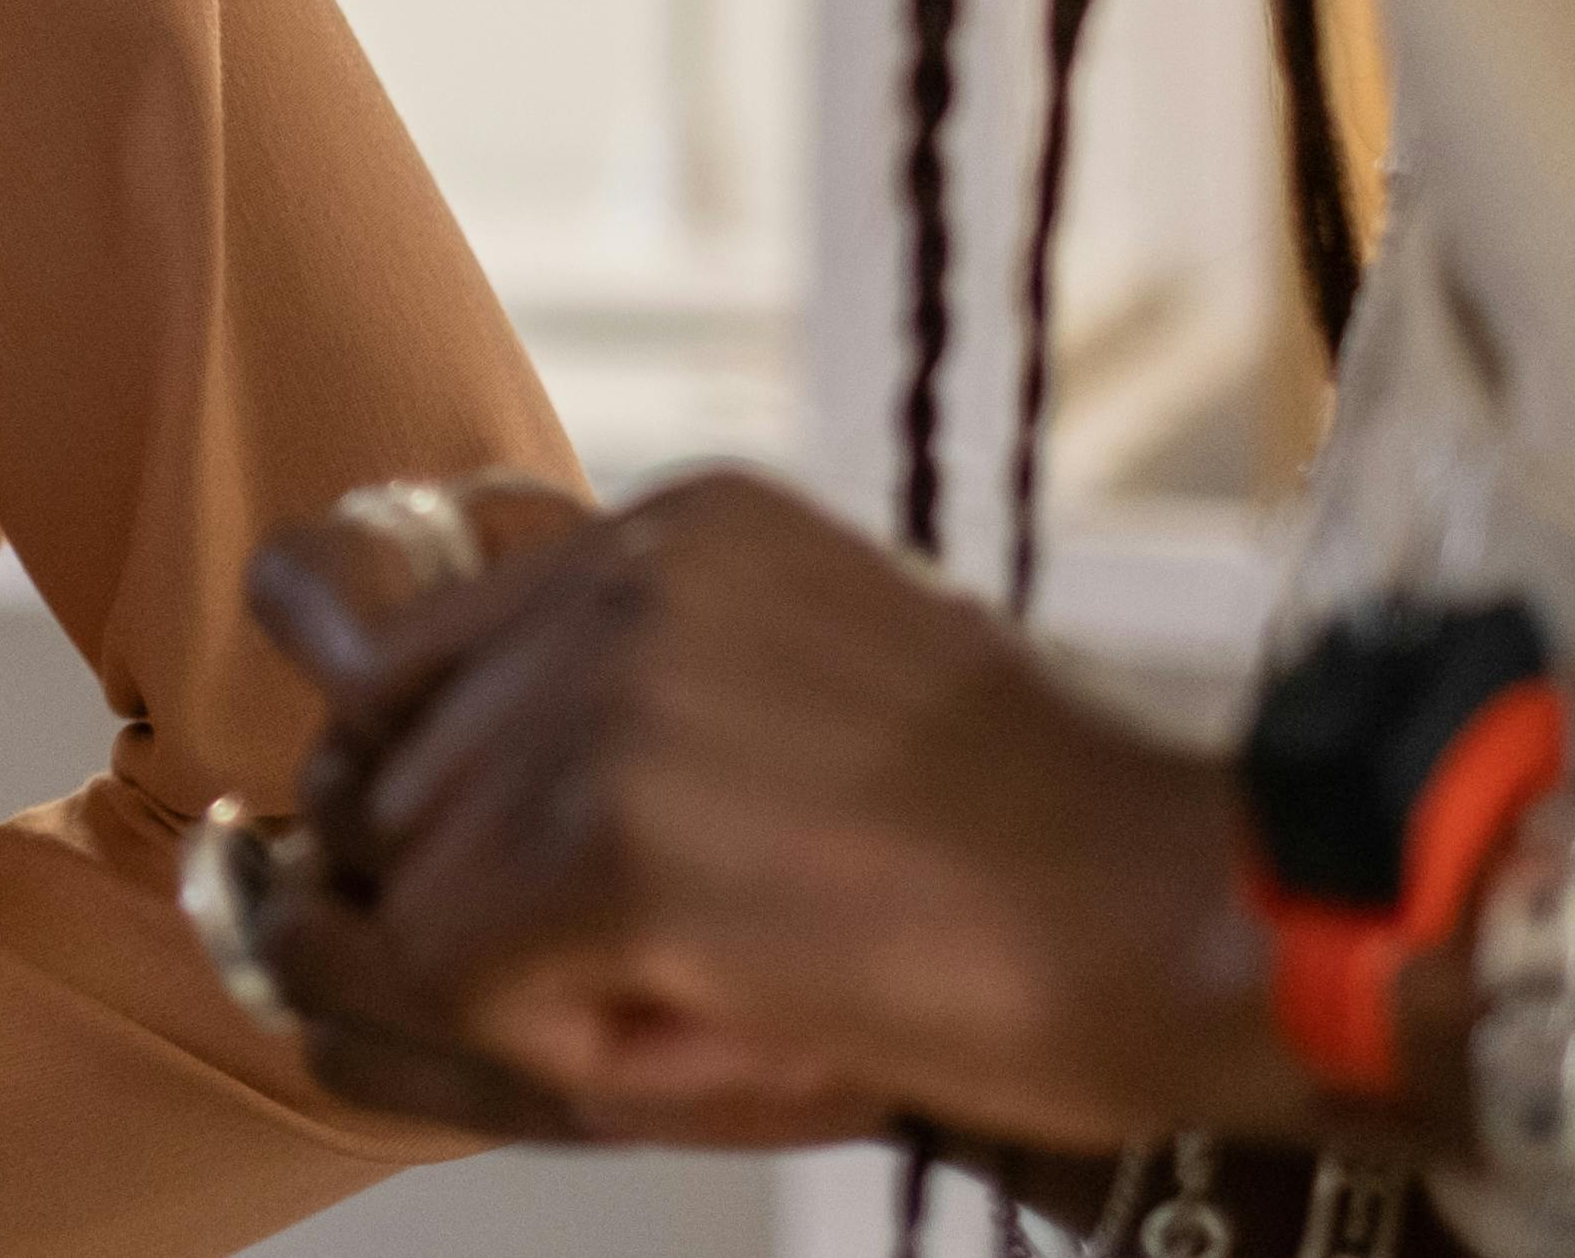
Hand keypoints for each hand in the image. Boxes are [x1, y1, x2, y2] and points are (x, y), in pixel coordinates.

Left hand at [236, 468, 1298, 1156]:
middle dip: (506, 905)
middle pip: (402, 781)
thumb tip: (381, 801)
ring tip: (752, 982)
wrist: (1194, 920)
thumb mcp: (806, 701)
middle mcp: (614, 572)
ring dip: (554, 983)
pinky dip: (586, 1048)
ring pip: (424, 894)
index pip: (425, 664)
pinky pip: (467, 981)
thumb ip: (615, 707)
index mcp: (674, 525)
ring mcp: (596, 695)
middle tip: (713, 954)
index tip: (584, 878)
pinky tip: (750, 1015)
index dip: (468, 806)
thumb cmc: (1039, 858)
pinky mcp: (598, 840)